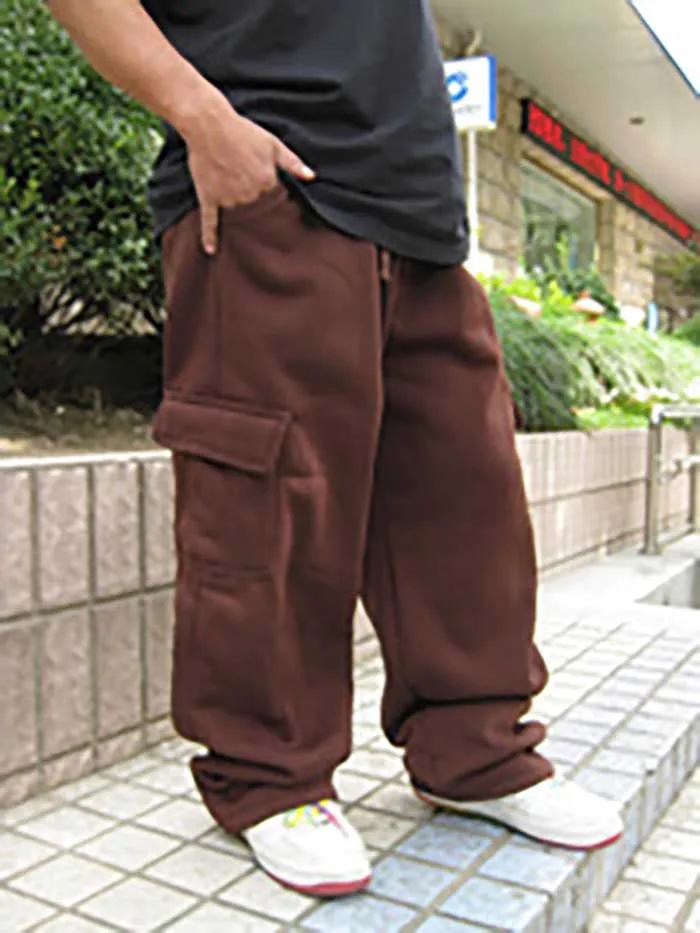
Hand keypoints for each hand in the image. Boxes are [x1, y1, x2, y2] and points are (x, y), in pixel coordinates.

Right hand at [184, 94, 313, 254]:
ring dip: (235, 205)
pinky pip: (210, 221)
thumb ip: (293, 163)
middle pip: (255, 205)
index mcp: (267, 182)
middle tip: (244, 181)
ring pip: (236, 210)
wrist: (209, 124)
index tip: (263, 181)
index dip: (268, 188)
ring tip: (230, 184)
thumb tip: (312, 177)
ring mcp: (229, 198)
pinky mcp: (209, 198)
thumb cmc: (244, 131)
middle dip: (253, 198)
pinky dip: (209, 236)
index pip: (273, 196)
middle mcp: (249, 194)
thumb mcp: (273, 143)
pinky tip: (210, 250)